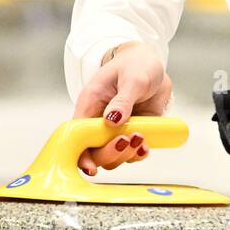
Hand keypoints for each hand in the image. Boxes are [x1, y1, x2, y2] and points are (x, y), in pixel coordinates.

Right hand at [71, 41, 173, 174]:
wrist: (152, 63)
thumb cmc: (135, 64)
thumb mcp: (132, 78)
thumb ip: (122, 100)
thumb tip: (112, 120)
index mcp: (90, 105)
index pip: (77, 135)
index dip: (81, 154)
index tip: (91, 166)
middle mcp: (100, 121)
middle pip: (95, 151)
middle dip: (109, 153)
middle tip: (126, 140)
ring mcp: (117, 129)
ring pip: (113, 156)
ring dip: (126, 154)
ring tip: (140, 138)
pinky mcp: (133, 132)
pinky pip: (132, 152)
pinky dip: (138, 153)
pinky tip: (145, 147)